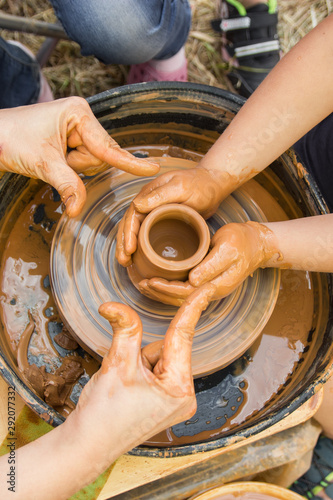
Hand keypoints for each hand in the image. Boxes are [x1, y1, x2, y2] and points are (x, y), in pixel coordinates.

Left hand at [0, 97, 158, 216]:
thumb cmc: (11, 138)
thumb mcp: (43, 164)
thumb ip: (67, 185)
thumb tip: (78, 209)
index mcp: (78, 113)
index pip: (107, 146)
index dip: (129, 162)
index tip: (154, 169)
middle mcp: (81, 119)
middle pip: (101, 157)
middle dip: (78, 166)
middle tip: (54, 158)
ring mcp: (77, 131)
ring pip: (93, 164)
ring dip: (73, 169)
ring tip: (50, 158)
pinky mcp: (72, 142)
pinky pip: (83, 165)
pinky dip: (70, 169)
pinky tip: (54, 160)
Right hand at [69, 283, 215, 463]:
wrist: (87, 446)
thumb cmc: (102, 415)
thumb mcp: (116, 364)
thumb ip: (124, 329)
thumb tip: (114, 305)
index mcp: (179, 388)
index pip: (183, 337)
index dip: (192, 308)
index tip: (206, 288)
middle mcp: (184, 396)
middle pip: (166, 349)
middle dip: (142, 352)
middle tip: (125, 372)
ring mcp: (176, 401)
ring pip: (158, 358)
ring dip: (138, 362)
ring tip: (124, 385)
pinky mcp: (165, 402)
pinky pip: (156, 370)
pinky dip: (139, 371)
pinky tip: (127, 389)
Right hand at [116, 166, 234, 265]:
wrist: (213, 186)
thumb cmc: (200, 184)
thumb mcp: (180, 188)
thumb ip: (160, 195)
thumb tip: (136, 205)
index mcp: (148, 195)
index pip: (132, 216)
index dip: (128, 233)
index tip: (129, 249)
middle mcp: (147, 204)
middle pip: (129, 226)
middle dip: (123, 244)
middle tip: (123, 261)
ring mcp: (154, 214)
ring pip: (136, 233)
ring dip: (129, 248)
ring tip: (127, 263)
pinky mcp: (162, 223)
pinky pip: (148, 236)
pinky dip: (141, 248)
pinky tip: (140, 260)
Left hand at [138, 222, 277, 305]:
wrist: (257, 244)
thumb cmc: (243, 241)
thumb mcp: (228, 248)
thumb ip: (211, 265)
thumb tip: (193, 280)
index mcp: (217, 285)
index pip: (185, 293)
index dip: (166, 289)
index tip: (150, 281)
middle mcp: (212, 291)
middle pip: (180, 298)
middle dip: (159, 293)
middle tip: (141, 283)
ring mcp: (210, 288)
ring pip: (181, 296)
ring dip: (162, 292)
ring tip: (145, 284)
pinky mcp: (208, 282)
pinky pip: (185, 289)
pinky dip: (170, 287)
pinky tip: (160, 280)